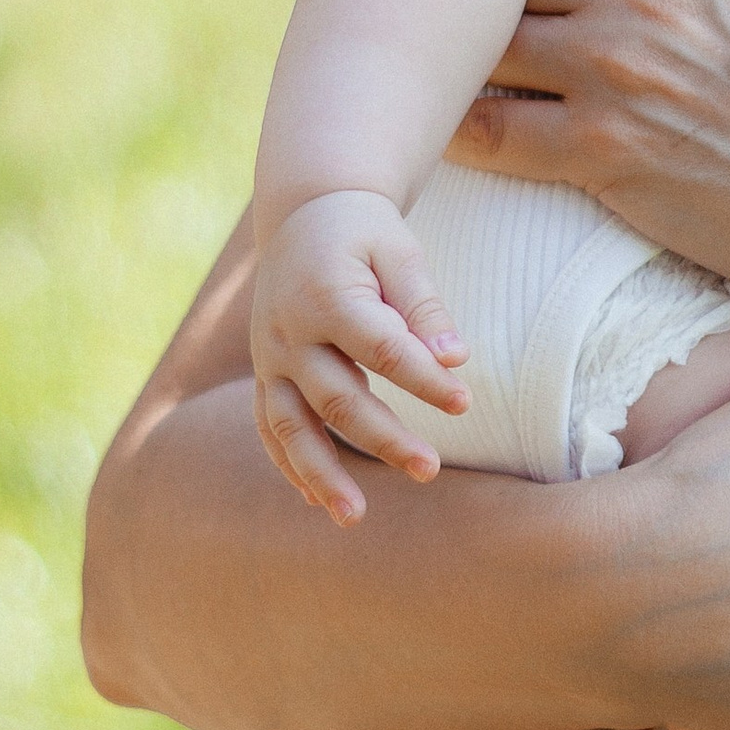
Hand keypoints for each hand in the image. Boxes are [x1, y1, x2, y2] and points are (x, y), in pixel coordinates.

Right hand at [249, 190, 470, 523]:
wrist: (304, 212)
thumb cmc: (364, 232)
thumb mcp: (399, 250)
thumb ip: (424, 305)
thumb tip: (456, 358)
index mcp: (326, 296)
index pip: (382, 349)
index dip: (424, 380)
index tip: (465, 403)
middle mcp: (289, 333)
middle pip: (337, 398)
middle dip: (384, 439)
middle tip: (430, 470)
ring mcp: (269, 358)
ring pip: (291, 426)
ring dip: (321, 475)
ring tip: (355, 517)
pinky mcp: (263, 372)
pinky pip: (269, 426)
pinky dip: (290, 464)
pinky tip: (315, 501)